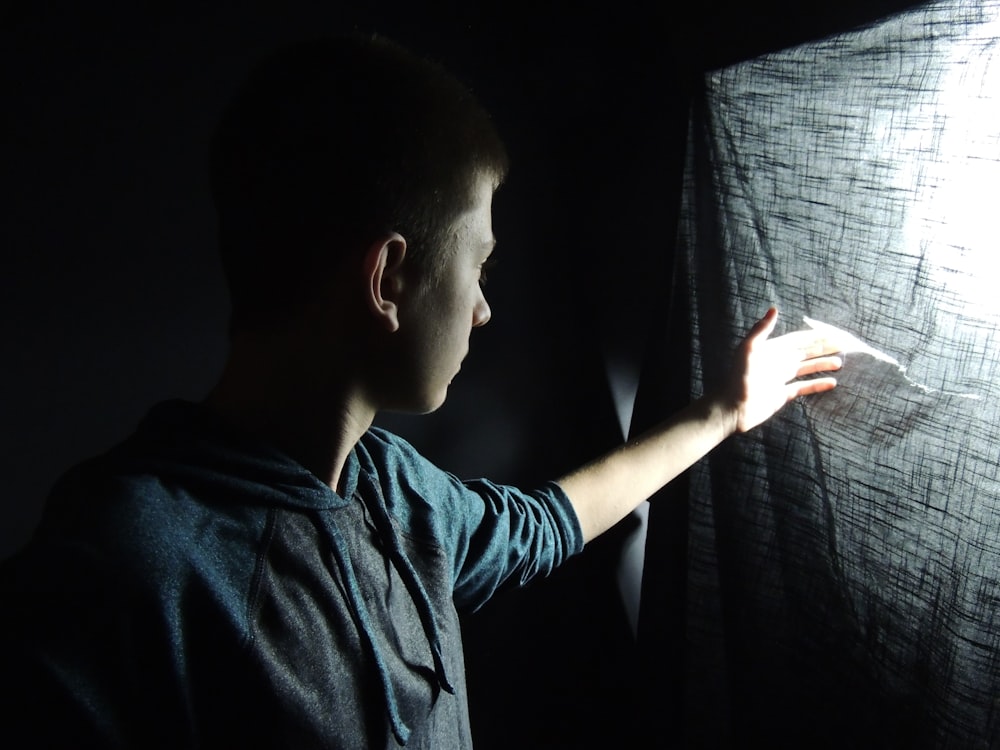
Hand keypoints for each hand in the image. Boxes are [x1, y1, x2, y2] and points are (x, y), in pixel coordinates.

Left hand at [726, 307, 841, 432]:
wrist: (732, 408)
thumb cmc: (737, 378)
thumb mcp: (748, 350)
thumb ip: (761, 330)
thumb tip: (774, 308)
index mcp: (771, 350)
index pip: (798, 340)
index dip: (814, 336)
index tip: (833, 333)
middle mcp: (777, 363)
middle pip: (805, 352)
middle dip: (823, 348)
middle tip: (844, 345)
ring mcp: (780, 379)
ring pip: (806, 369)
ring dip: (822, 364)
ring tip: (840, 362)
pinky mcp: (782, 395)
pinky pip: (803, 388)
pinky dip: (817, 385)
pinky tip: (832, 383)